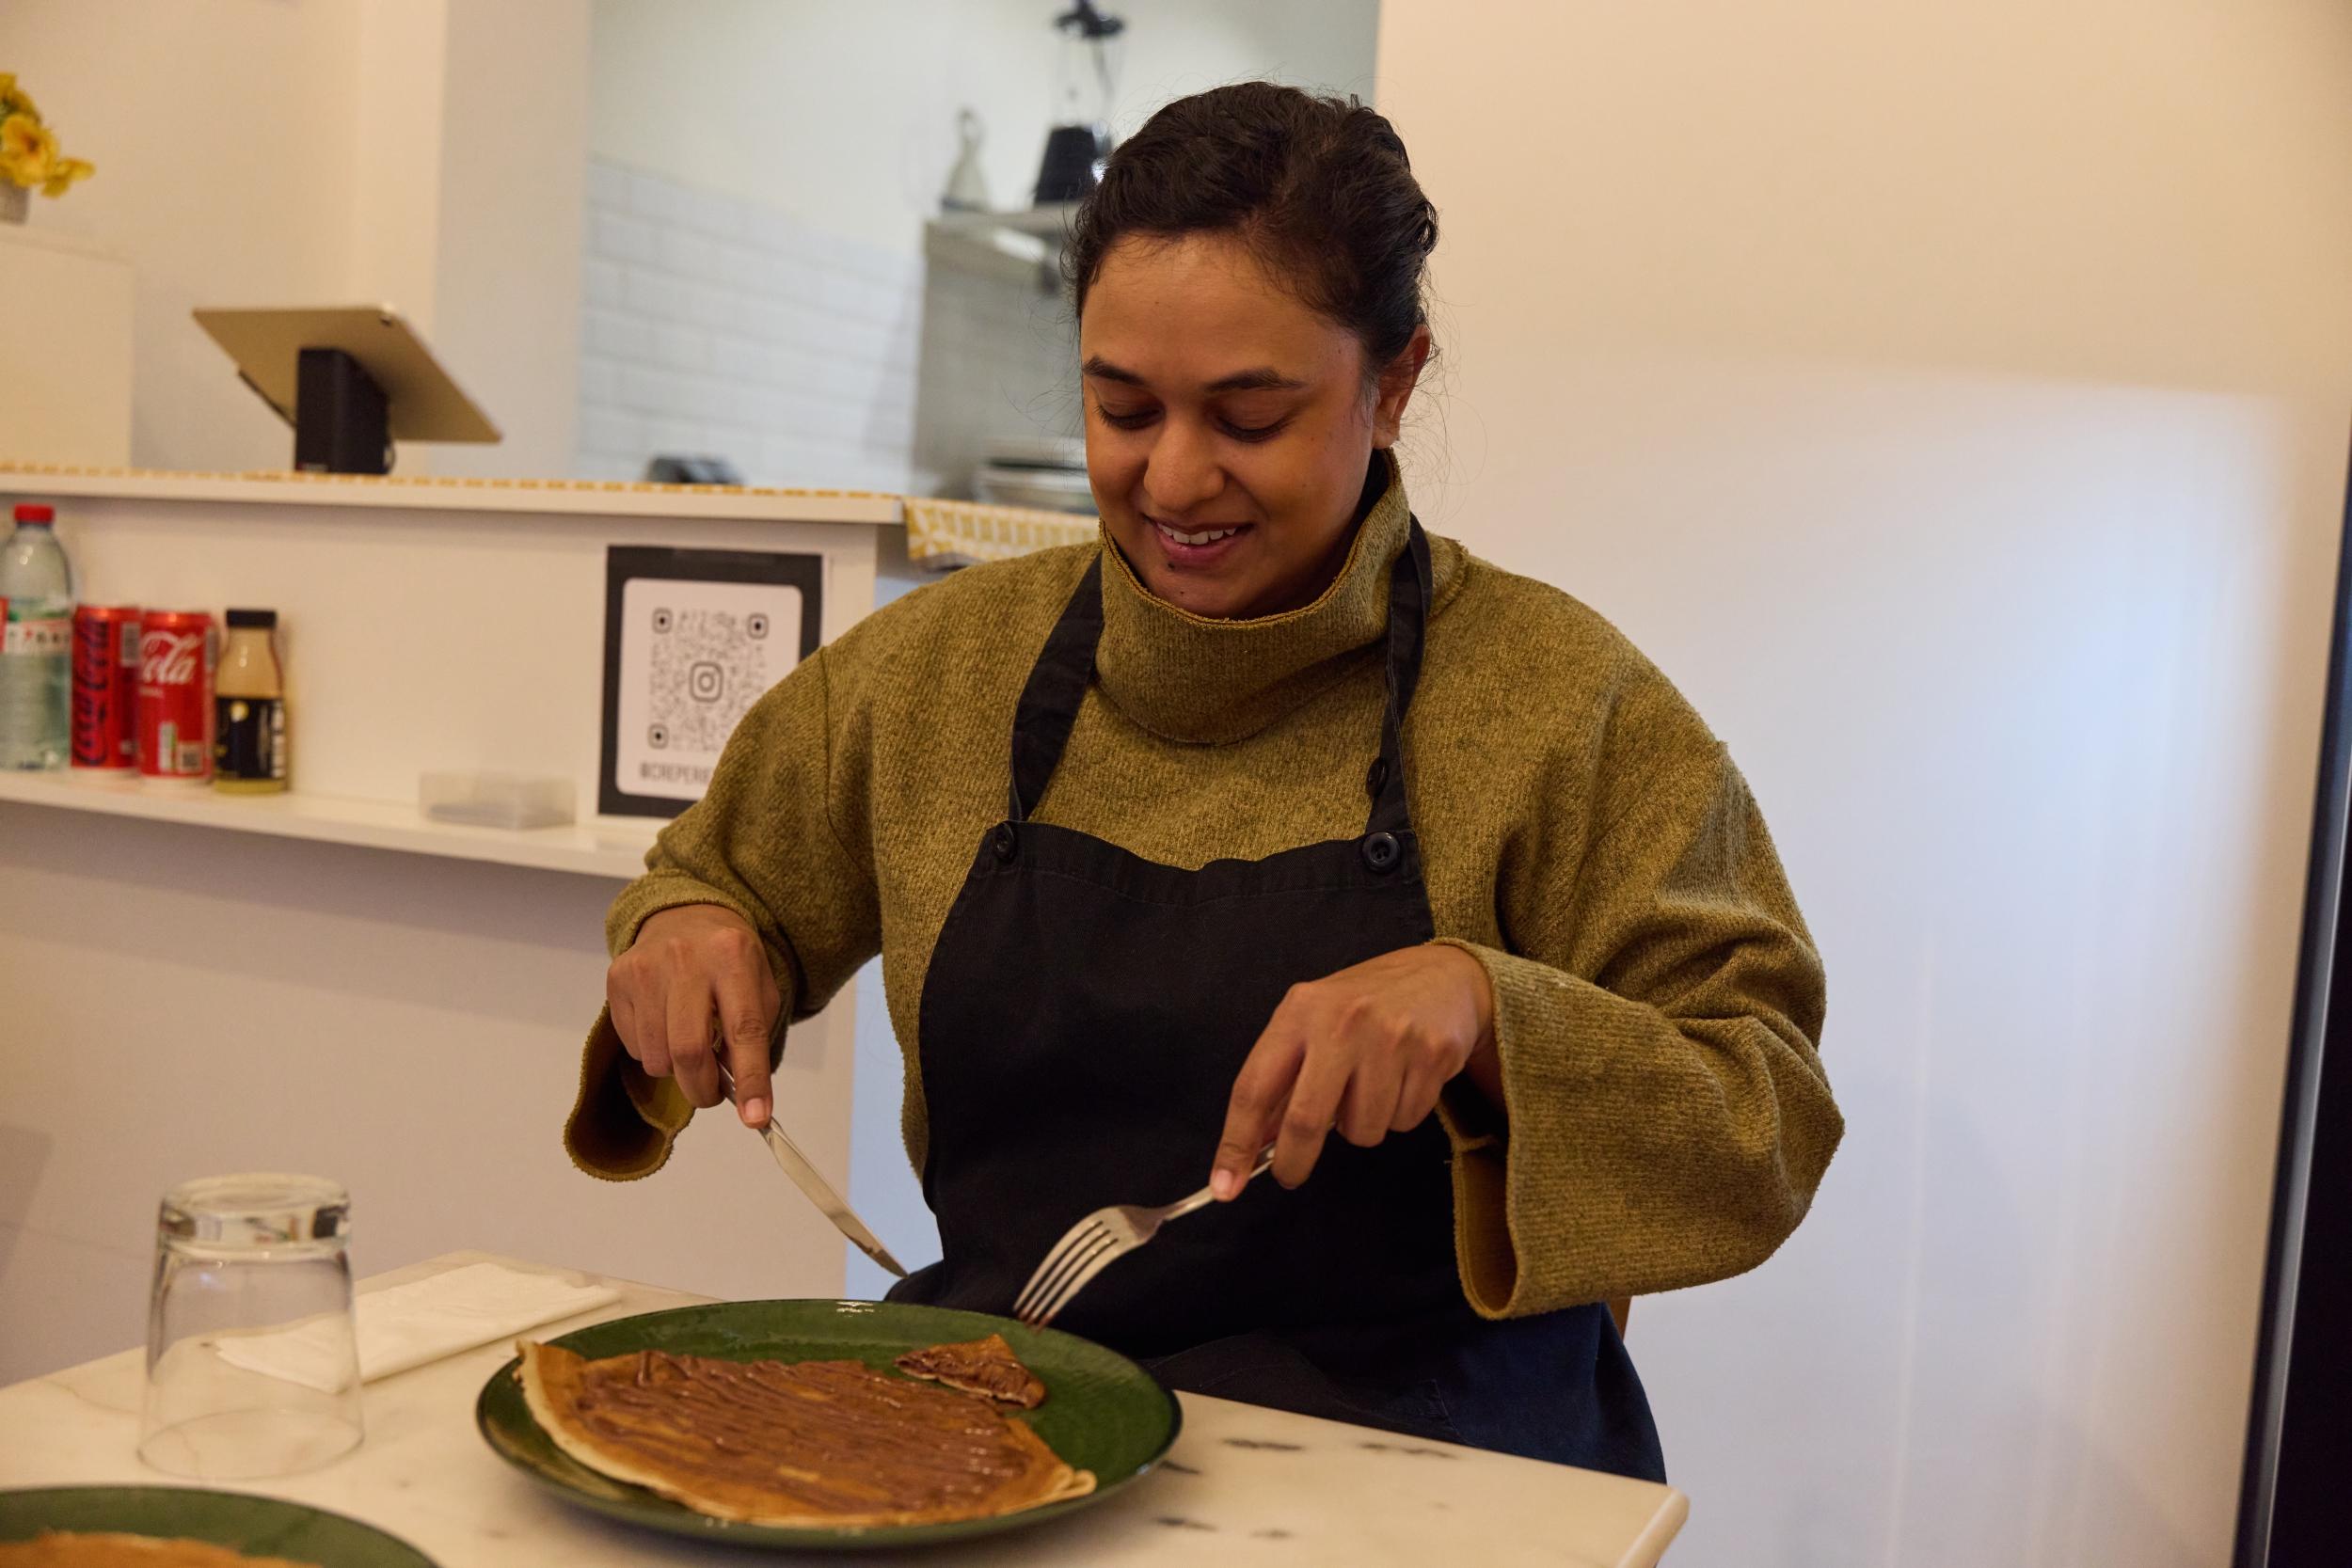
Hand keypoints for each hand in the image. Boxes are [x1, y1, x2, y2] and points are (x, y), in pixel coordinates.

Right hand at [605, 904, 780, 1127]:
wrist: (683, 915)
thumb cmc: (728, 960)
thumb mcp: (758, 986)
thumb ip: (754, 1036)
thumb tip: (743, 1095)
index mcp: (732, 957)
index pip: (744, 1029)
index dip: (751, 1079)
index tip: (755, 1118)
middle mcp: (686, 959)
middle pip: (689, 1050)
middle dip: (703, 1089)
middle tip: (712, 1095)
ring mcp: (645, 968)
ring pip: (657, 1057)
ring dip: (676, 1071)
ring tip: (690, 1049)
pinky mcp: (617, 979)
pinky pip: (633, 1047)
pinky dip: (654, 1054)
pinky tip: (664, 1027)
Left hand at [1211, 944, 1497, 1195]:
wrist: (1441, 976)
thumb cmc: (1363, 1004)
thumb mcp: (1312, 1022)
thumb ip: (1284, 1077)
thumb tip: (1259, 1142)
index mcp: (1301, 1011)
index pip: (1255, 1088)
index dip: (1236, 1143)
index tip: (1225, 1185)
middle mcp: (1342, 1023)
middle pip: (1305, 1121)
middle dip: (1293, 1162)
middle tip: (1290, 1175)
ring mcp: (1391, 1039)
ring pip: (1361, 1131)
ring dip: (1360, 1127)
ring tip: (1370, 1089)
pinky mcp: (1432, 1057)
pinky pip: (1402, 1123)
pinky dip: (1397, 1115)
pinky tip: (1401, 1080)